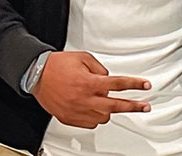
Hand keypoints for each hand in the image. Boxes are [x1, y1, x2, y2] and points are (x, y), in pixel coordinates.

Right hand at [32, 51, 150, 128]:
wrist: (36, 74)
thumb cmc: (57, 65)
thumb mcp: (83, 58)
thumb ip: (100, 68)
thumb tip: (108, 78)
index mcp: (89, 82)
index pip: (118, 84)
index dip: (135, 84)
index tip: (145, 85)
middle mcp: (84, 98)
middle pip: (116, 106)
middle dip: (133, 106)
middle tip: (144, 106)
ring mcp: (77, 110)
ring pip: (103, 117)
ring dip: (108, 110)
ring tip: (107, 103)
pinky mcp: (69, 118)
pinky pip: (89, 123)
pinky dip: (94, 117)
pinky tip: (93, 109)